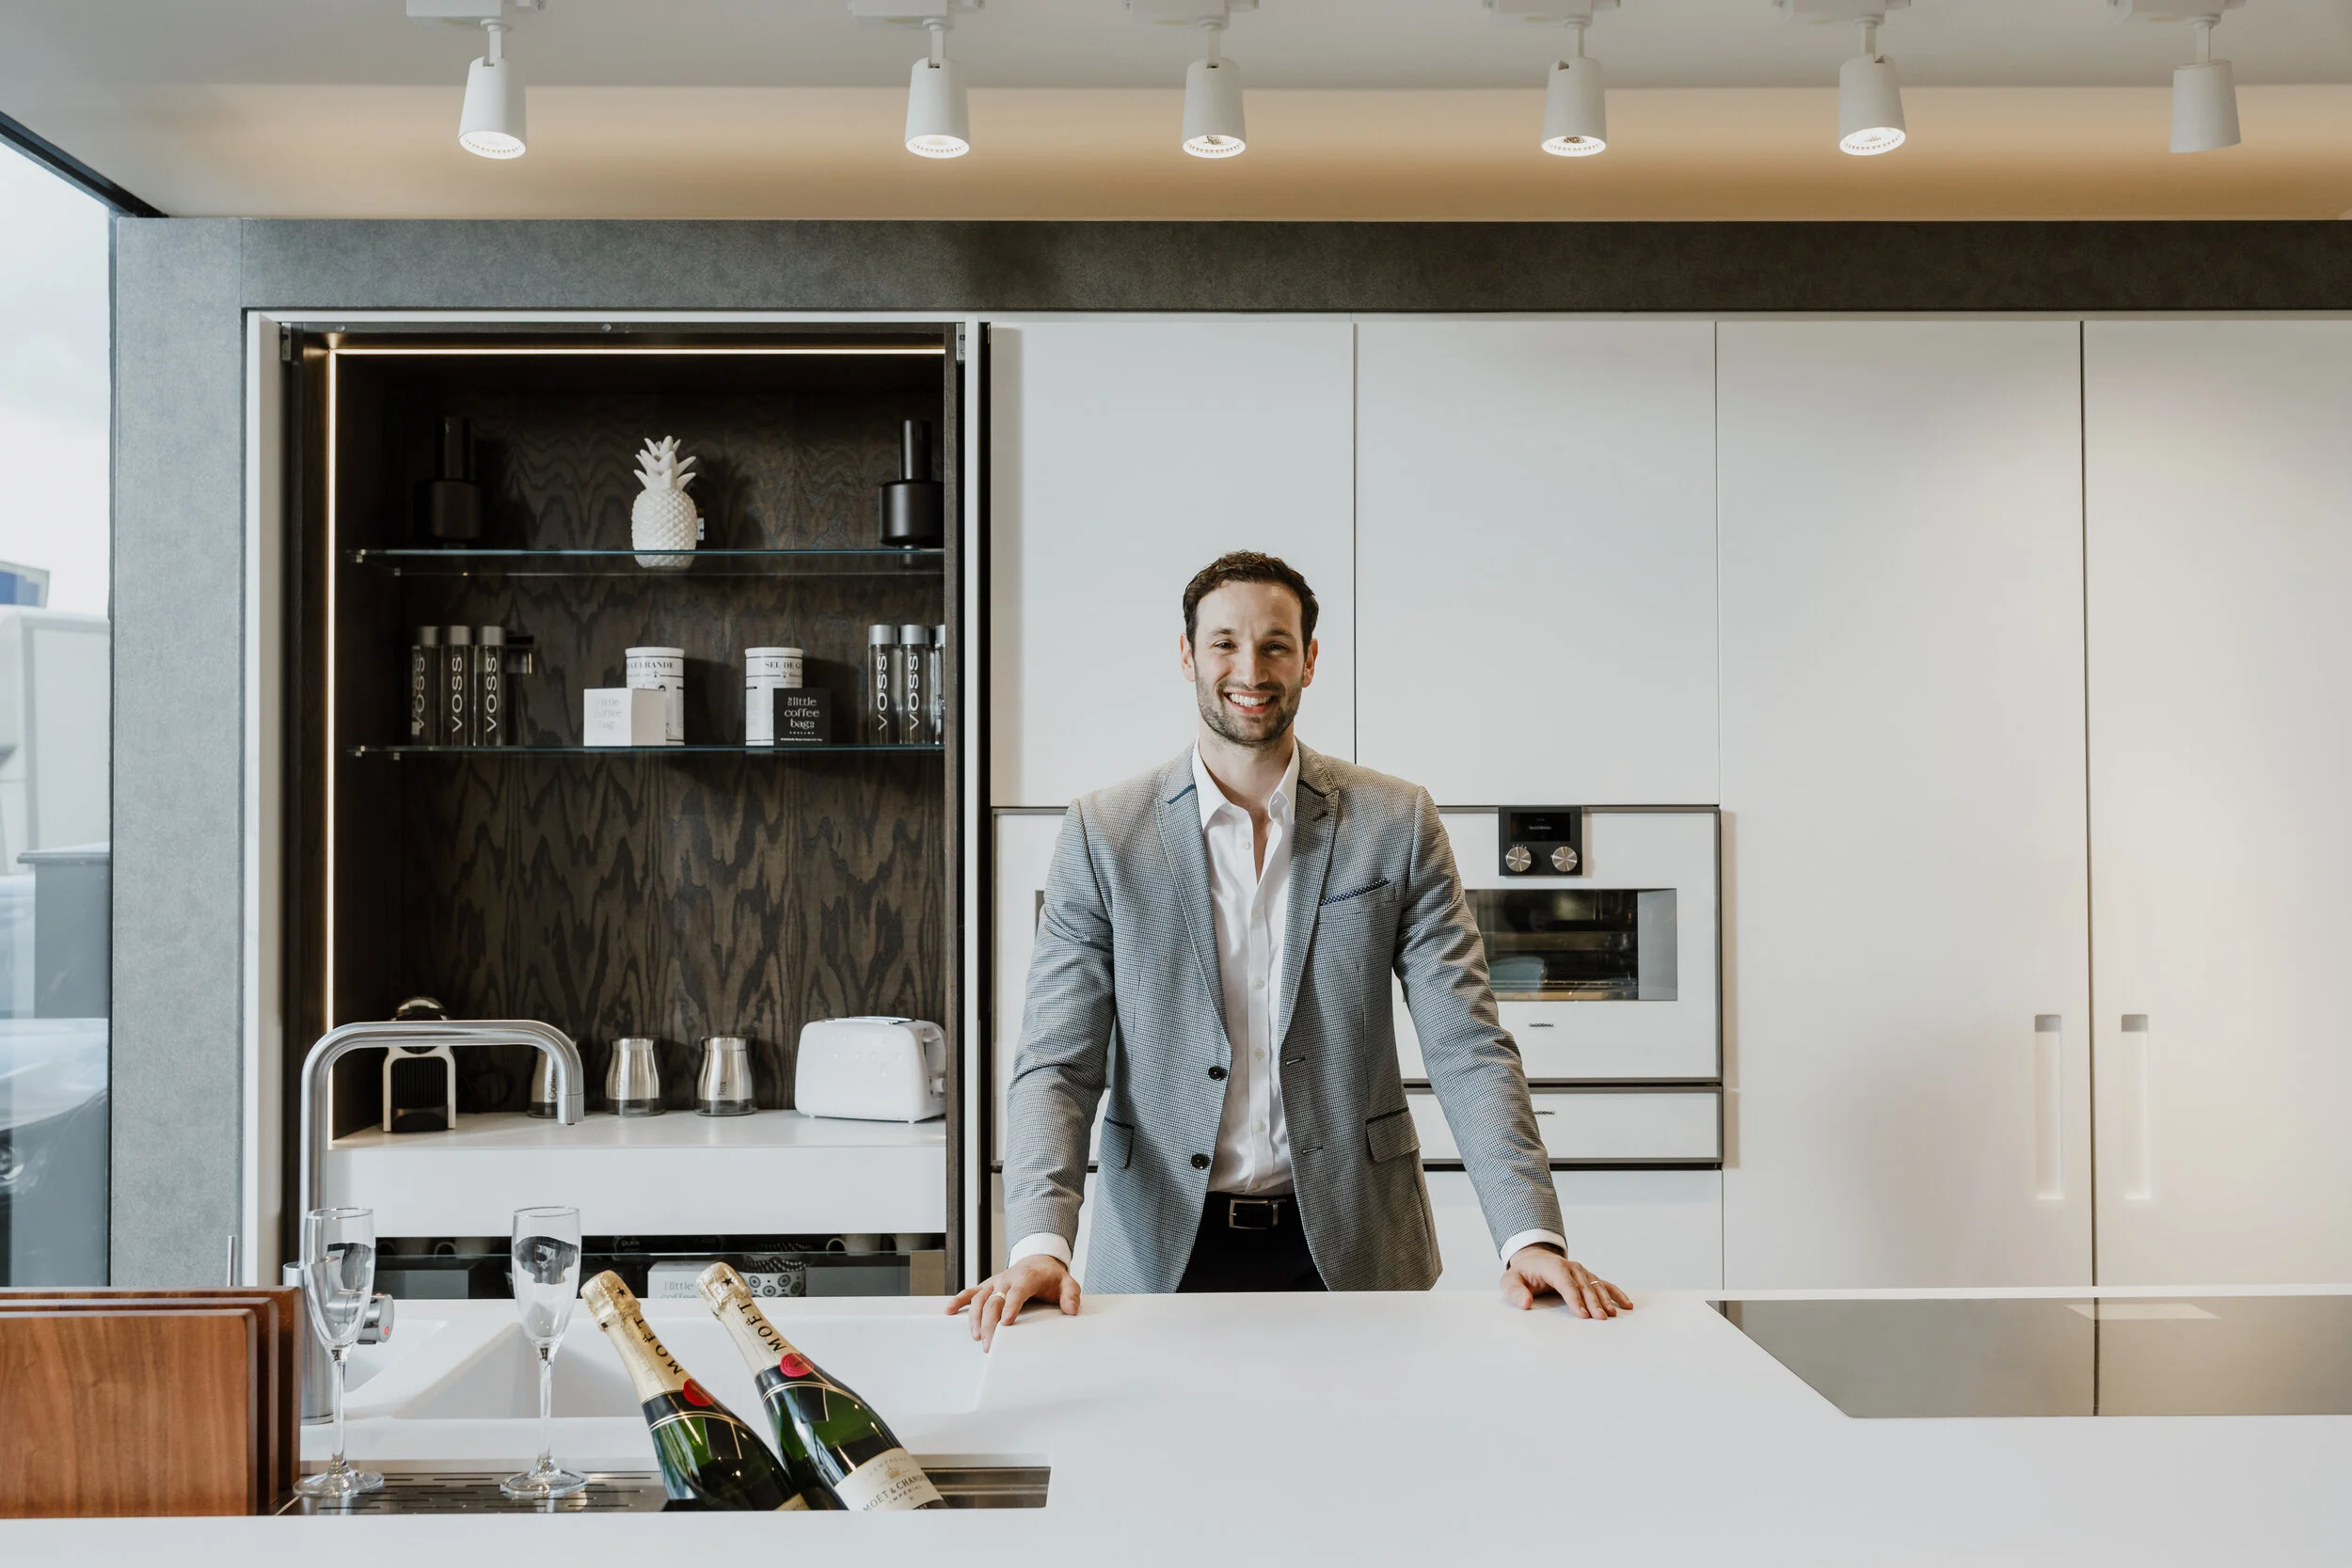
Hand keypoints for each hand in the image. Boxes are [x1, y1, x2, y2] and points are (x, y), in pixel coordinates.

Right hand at [946, 1254, 1079, 1350]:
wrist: (1039, 1261)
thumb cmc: (1051, 1277)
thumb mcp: (1067, 1283)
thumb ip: (1071, 1295)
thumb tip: (1072, 1309)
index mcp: (1026, 1278)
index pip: (1017, 1292)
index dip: (1010, 1306)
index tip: (1005, 1323)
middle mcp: (1007, 1279)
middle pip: (994, 1300)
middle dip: (989, 1322)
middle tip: (990, 1344)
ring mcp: (995, 1282)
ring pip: (980, 1298)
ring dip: (975, 1318)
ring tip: (976, 1337)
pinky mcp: (988, 1286)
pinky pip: (970, 1292)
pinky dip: (958, 1300)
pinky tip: (948, 1311)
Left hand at [1502, 1245, 1632, 1318]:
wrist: (1533, 1259)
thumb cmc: (1522, 1273)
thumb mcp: (1510, 1280)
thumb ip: (1515, 1291)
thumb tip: (1525, 1303)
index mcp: (1553, 1267)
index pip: (1565, 1283)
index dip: (1574, 1299)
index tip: (1582, 1315)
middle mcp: (1570, 1267)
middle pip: (1584, 1286)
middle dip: (1593, 1302)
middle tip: (1600, 1319)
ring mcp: (1581, 1272)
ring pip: (1596, 1286)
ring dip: (1605, 1300)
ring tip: (1612, 1314)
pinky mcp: (1588, 1277)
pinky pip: (1604, 1285)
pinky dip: (1616, 1293)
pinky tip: (1626, 1304)